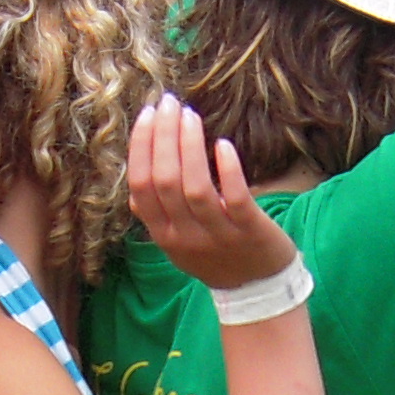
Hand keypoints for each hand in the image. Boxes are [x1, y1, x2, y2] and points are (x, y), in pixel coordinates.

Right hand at [128, 97, 290, 292]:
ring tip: (191, 116)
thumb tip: (136, 178)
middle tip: (171, 104)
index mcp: (162, 235)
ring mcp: (217, 235)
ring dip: (190, 146)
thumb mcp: (178, 241)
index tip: (149, 114)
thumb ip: (157, 213)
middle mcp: (184, 236)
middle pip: (164, 181)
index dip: (141, 148)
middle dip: (164, 137)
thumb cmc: (216, 256)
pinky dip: (227, 170)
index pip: (140, 186)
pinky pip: (235, 197)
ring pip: (195, 188)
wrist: (257, 290)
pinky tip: (222, 145)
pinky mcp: (248, 231)